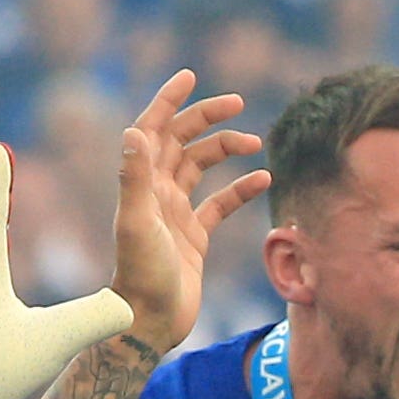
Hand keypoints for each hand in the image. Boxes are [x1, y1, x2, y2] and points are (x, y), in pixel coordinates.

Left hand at [111, 69, 268, 353]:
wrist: (150, 322)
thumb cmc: (141, 276)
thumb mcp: (138, 224)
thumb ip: (135, 178)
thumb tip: (135, 131)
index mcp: (142, 184)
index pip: (153, 129)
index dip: (169, 101)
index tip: (190, 76)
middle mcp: (157, 192)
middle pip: (181, 141)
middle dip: (207, 118)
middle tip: (237, 104)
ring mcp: (176, 213)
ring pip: (203, 168)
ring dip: (226, 150)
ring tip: (255, 143)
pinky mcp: (195, 236)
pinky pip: (221, 203)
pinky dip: (241, 189)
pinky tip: (263, 180)